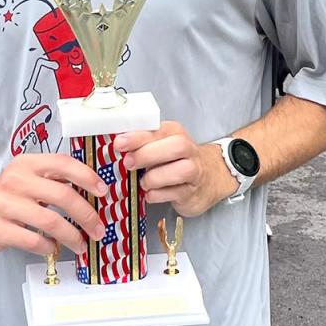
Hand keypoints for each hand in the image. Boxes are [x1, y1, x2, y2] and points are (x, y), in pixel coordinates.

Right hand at [0, 153, 108, 257]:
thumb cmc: (13, 194)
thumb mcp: (31, 176)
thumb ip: (57, 179)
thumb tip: (96, 191)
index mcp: (27, 164)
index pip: (62, 163)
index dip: (86, 176)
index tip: (103, 191)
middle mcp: (15, 181)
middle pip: (61, 195)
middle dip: (86, 215)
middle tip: (97, 229)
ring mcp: (4, 205)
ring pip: (50, 221)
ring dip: (72, 236)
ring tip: (81, 244)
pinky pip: (33, 241)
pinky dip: (50, 247)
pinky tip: (54, 247)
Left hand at [115, 122, 237, 216]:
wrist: (209, 178)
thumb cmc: (175, 160)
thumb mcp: (160, 145)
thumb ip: (141, 143)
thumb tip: (116, 145)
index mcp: (175, 133)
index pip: (158, 130)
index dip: (138, 137)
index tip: (119, 144)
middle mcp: (188, 150)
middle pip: (175, 147)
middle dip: (147, 155)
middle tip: (129, 163)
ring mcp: (194, 172)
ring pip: (179, 172)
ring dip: (154, 178)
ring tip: (143, 182)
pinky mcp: (192, 193)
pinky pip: (175, 194)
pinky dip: (158, 195)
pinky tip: (150, 194)